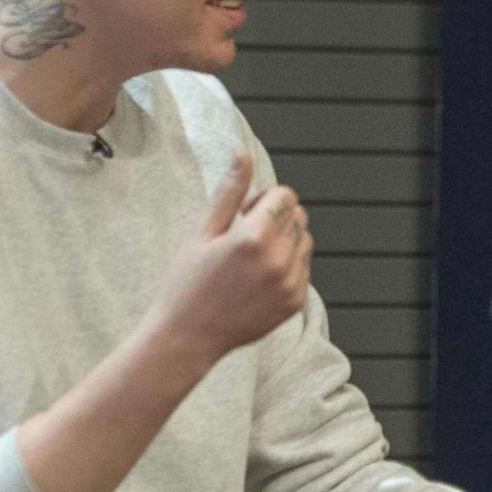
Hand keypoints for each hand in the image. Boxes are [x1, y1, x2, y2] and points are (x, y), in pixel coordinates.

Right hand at [152, 152, 312, 358]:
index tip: (243, 214)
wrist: (187, 338)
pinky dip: (288, 265)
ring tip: (252, 257)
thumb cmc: (187, 282)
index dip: (264, 199)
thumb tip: (241, 153)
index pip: (286, 195)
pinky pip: (304, 268)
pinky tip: (257, 277)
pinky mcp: (295, 303)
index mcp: (254, 238)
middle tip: (244, 234)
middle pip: (298, 215)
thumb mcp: (203, 231)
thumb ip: (230, 191)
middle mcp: (278, 261)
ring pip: (305, 240)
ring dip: (285, 239)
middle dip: (276, 216)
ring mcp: (290, 284)